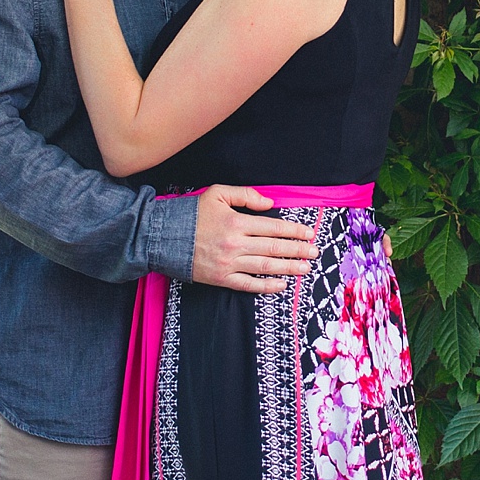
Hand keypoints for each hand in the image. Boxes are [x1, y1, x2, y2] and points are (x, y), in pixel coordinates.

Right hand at [191, 185, 319, 294]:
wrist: (164, 238)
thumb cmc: (192, 214)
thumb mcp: (218, 193)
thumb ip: (245, 195)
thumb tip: (270, 203)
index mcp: (236, 222)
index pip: (273, 227)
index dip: (293, 231)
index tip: (308, 234)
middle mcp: (235, 244)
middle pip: (274, 248)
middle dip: (297, 251)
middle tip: (314, 252)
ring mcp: (229, 263)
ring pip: (265, 267)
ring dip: (288, 268)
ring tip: (305, 268)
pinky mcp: (221, 279)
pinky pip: (248, 284)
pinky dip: (266, 286)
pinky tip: (281, 285)